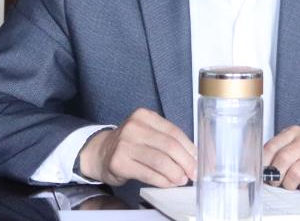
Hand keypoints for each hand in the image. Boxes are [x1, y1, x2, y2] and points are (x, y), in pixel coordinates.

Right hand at [78, 108, 195, 186]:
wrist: (101, 152)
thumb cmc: (130, 144)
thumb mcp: (147, 133)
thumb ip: (167, 140)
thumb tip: (193, 156)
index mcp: (144, 116)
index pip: (174, 131)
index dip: (189, 148)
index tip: (198, 160)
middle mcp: (134, 127)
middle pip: (168, 146)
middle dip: (186, 162)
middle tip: (194, 173)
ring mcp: (124, 144)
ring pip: (159, 160)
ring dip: (175, 173)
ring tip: (182, 179)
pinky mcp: (119, 162)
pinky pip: (147, 173)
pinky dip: (162, 180)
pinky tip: (168, 183)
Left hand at [263, 127, 299, 190]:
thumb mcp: (296, 145)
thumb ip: (279, 152)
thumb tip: (262, 169)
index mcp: (295, 132)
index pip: (271, 147)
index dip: (264, 164)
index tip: (262, 173)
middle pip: (282, 160)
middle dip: (275, 176)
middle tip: (276, 182)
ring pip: (295, 174)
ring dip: (289, 184)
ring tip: (291, 184)